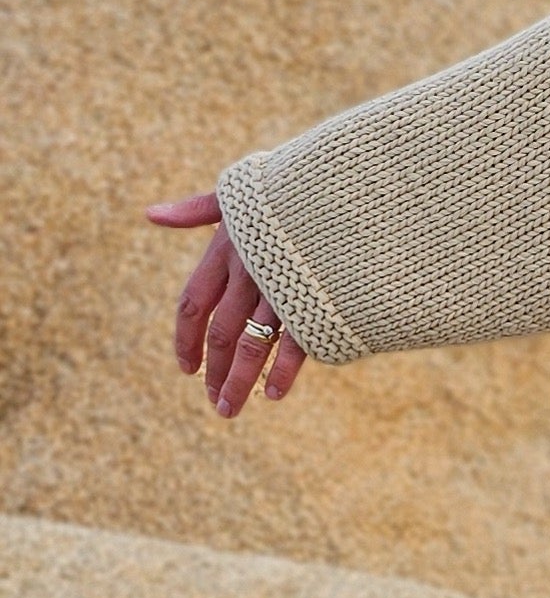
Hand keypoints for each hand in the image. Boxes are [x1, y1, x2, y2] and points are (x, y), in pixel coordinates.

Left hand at [147, 193, 308, 416]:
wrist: (350, 189)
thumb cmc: (295, 188)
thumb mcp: (242, 192)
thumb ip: (197, 210)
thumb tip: (152, 215)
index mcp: (227, 250)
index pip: (193, 303)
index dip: (184, 338)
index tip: (186, 368)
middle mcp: (248, 273)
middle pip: (220, 333)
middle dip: (214, 371)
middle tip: (215, 403)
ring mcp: (281, 289)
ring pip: (250, 345)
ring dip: (238, 382)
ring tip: (228, 409)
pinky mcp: (314, 300)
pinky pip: (294, 344)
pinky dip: (283, 372)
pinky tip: (274, 394)